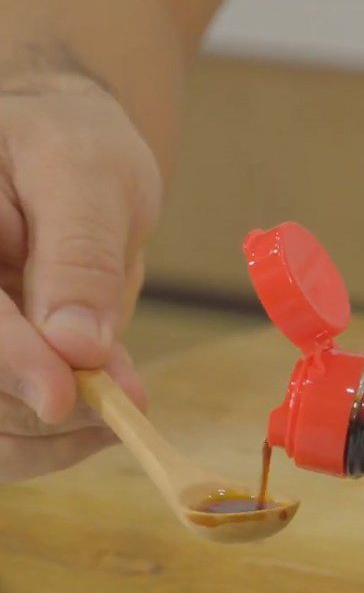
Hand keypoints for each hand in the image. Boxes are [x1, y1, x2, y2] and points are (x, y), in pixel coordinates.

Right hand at [0, 73, 159, 481]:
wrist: (65, 162)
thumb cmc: (73, 149)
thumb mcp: (86, 178)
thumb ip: (79, 258)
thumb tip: (76, 346)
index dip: (10, 359)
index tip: (65, 397)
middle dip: (43, 406)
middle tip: (123, 406)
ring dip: (53, 436)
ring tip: (122, 410)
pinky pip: (5, 433)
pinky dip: (53, 443)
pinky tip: (101, 421)